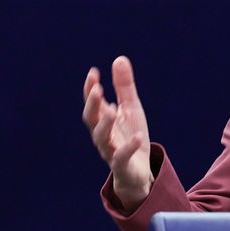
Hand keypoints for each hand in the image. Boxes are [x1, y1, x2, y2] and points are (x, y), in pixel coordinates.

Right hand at [82, 56, 152, 210]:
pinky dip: (129, 147)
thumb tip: (119, 59)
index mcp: (103, 120)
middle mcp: (103, 135)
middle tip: (97, 89)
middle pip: (91, 120)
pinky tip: (139, 137)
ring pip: (101, 138)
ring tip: (112, 109)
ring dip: (105, 124)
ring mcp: (110, 151)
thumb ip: (124, 87)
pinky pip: (122, 157)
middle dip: (92, 105)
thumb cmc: (131, 137)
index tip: (93, 73)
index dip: (90, 89)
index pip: (93, 103)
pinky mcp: (122, 165)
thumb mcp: (131, 109)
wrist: (138, 171)